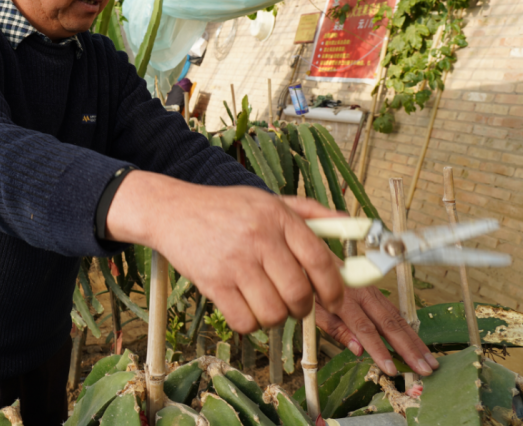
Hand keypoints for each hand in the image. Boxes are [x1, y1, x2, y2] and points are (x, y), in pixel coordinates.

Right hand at [105, 172, 344, 333]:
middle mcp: (258, 238)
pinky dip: (249, 323)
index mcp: (278, 217)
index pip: (320, 260)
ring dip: (275, 317)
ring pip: (273, 313)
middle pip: (299, 294)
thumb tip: (352, 224)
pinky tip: (244, 307)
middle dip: (302, 308)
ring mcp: (234, 262)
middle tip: (293, 303)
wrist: (171, 210)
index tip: (335, 300)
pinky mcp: (212, 282)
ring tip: (266, 303)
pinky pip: (244, 321)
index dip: (334, 289)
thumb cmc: (224, 208)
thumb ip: (310, 212)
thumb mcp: (268, 200)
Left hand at [315, 286, 438, 376]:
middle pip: (389, 324)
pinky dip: (409, 330)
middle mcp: (362, 294)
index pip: (365, 329)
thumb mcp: (313, 309)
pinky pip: (395, 312)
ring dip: (415, 341)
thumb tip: (358, 350)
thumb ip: (335, 328)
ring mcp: (372, 292)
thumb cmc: (312, 287)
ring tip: (429, 361)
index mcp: (343, 299)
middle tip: (424, 369)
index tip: (391, 369)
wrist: (313, 258)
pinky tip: (420, 345)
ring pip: (398, 318)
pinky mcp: (377, 292)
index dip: (379, 350)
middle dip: (408, 348)